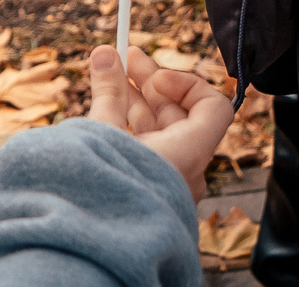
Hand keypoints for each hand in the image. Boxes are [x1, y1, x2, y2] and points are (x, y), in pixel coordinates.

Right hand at [87, 44, 233, 201]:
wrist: (85, 245)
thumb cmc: (101, 188)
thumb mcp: (102, 132)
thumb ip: (108, 90)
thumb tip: (106, 53)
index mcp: (189, 155)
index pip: (213, 107)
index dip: (185, 83)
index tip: (154, 77)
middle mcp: (186, 173)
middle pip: (179, 116)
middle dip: (149, 84)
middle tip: (121, 57)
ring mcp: (168, 186)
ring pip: (160, 135)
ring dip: (135, 104)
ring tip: (107, 78)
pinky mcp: (150, 194)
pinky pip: (149, 155)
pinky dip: (132, 131)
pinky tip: (107, 113)